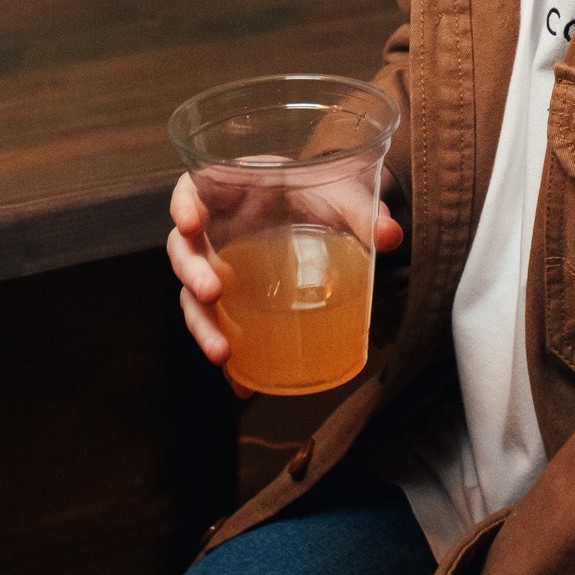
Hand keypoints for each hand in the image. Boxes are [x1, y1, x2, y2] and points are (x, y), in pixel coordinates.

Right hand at [166, 169, 403, 395]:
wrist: (324, 210)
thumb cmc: (318, 191)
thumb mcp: (337, 193)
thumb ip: (361, 211)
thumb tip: (391, 237)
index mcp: (231, 191)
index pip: (189, 192)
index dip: (183, 206)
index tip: (190, 224)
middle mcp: (216, 229)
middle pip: (184, 250)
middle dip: (192, 273)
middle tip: (212, 292)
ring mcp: (221, 264)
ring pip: (192, 295)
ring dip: (201, 324)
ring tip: (221, 352)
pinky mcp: (233, 298)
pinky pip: (220, 326)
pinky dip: (228, 357)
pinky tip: (241, 383)